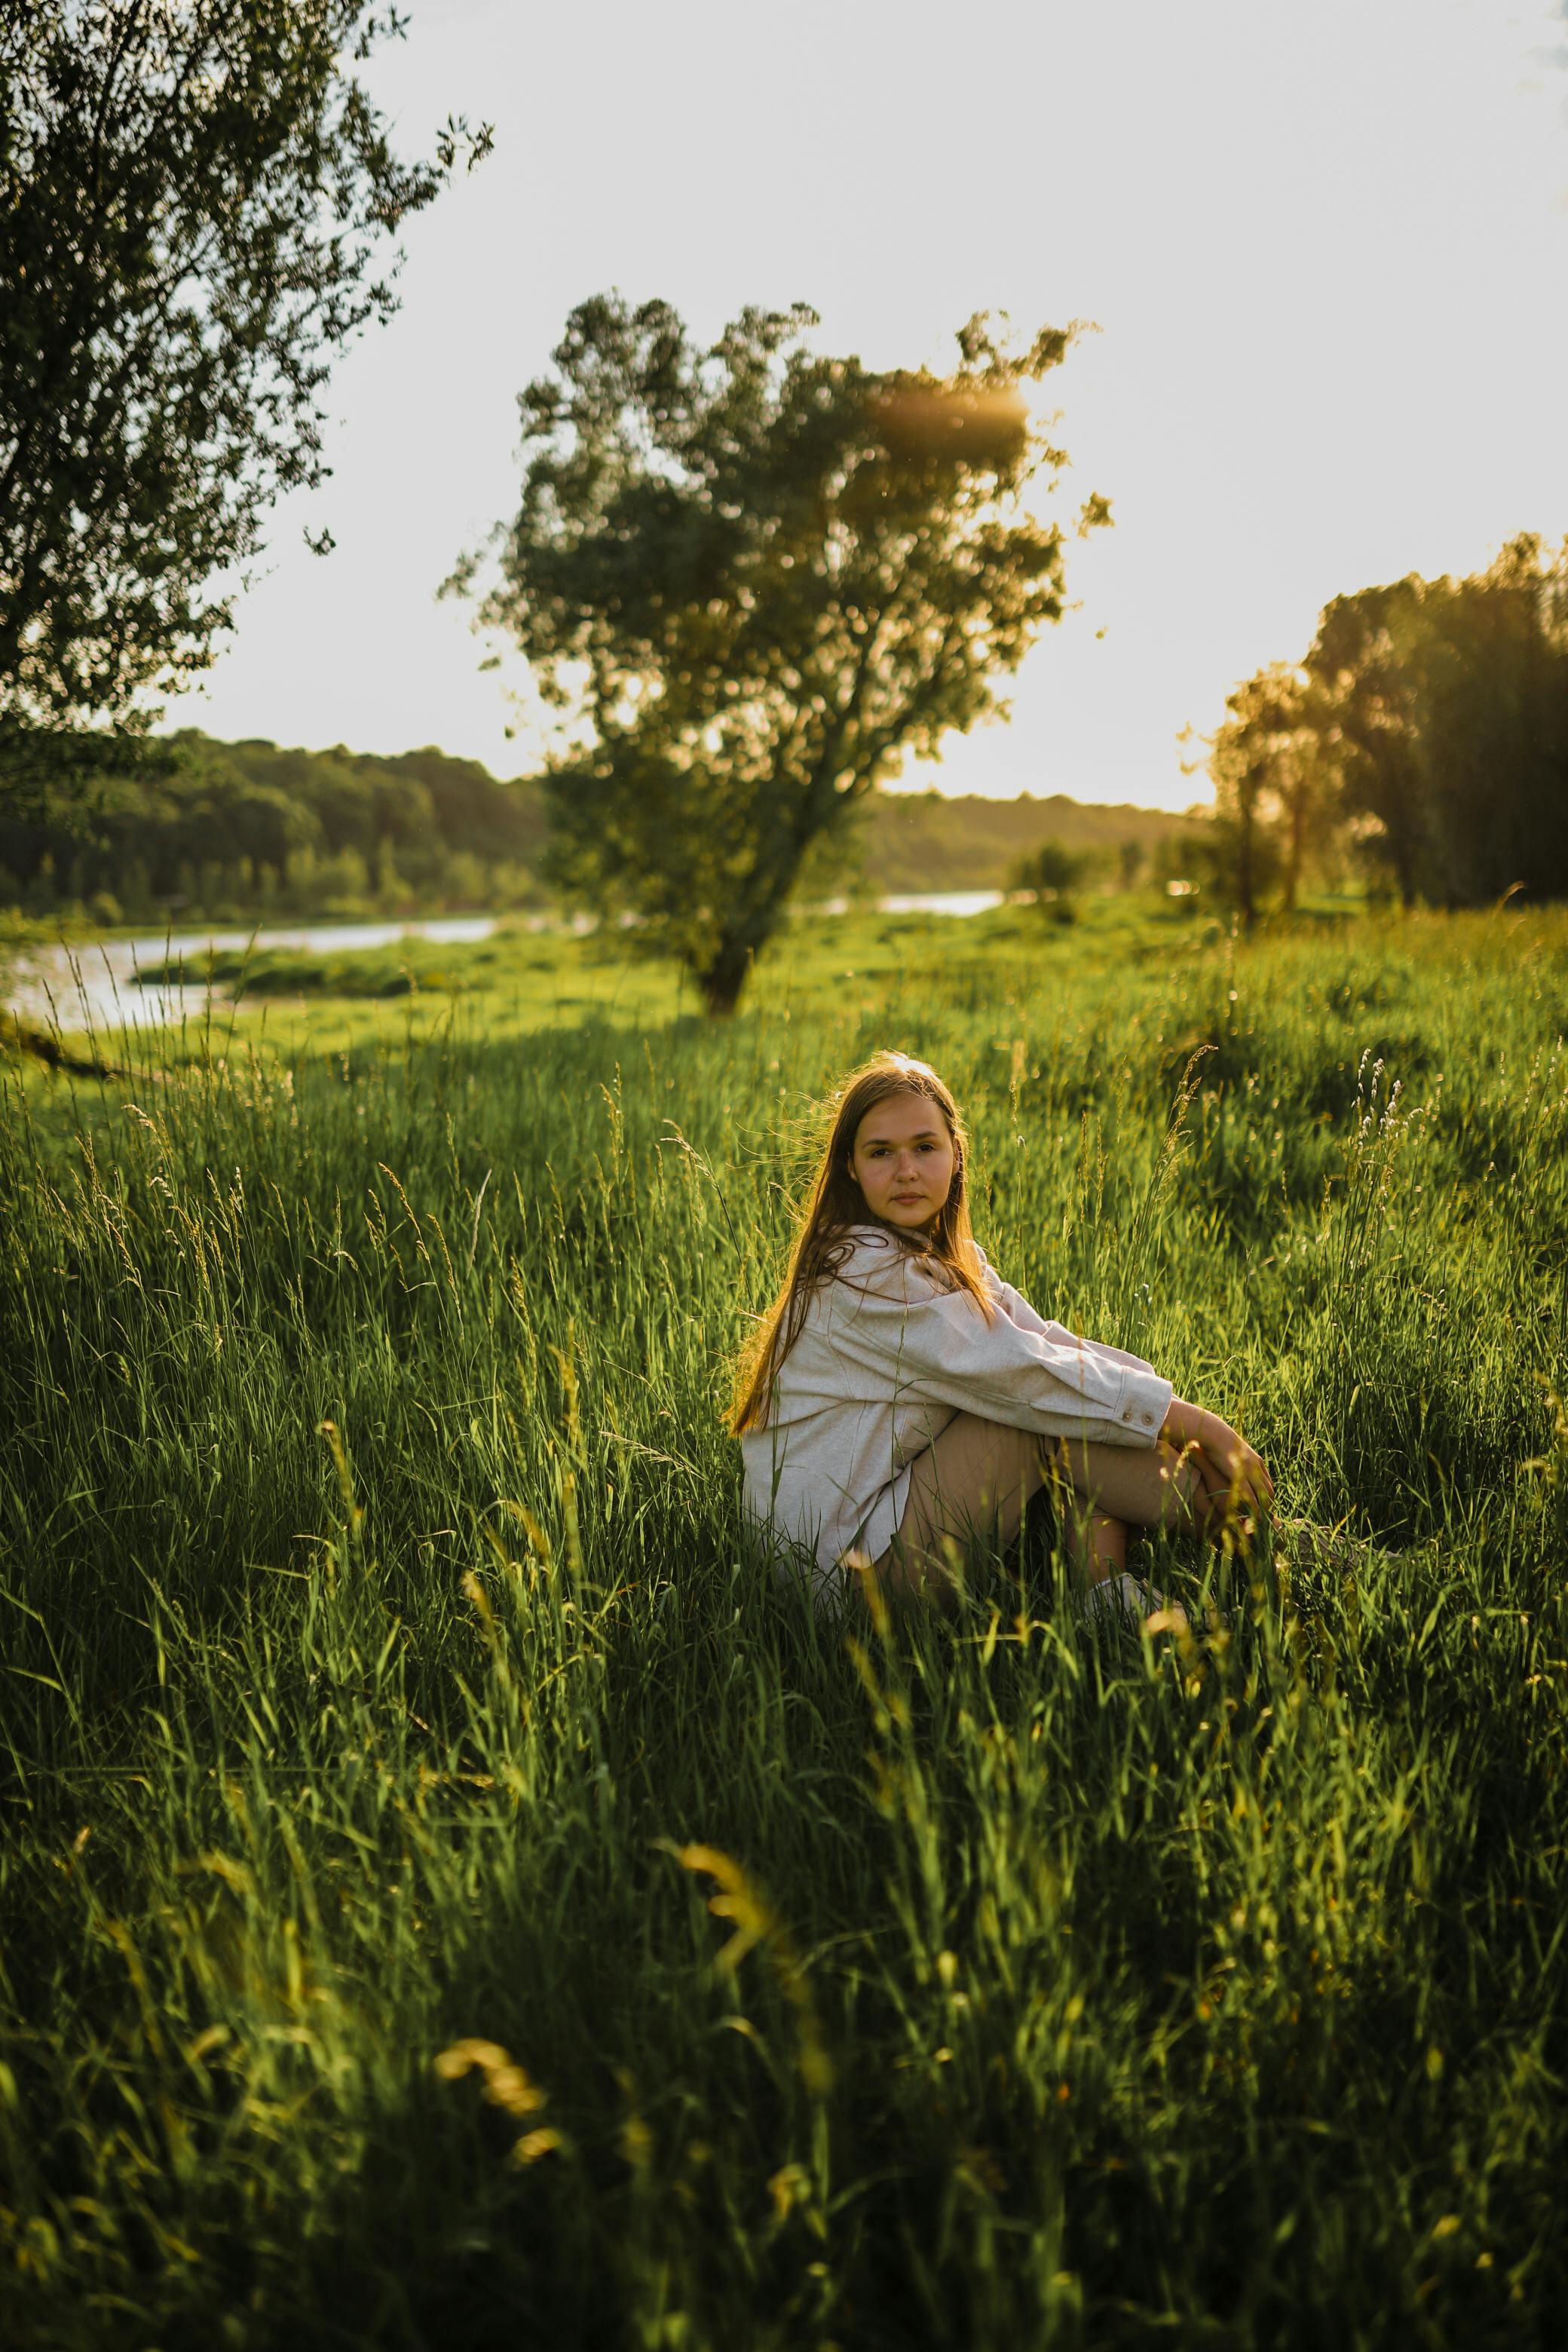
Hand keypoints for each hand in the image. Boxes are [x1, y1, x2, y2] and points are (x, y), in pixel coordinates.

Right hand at [1160, 1397, 1273, 1529]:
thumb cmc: (1215, 1441)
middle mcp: (1257, 1468)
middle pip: (1269, 1491)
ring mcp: (1251, 1473)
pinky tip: (1254, 1518)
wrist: (1213, 1433)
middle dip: (1268, 1506)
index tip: (1263, 1506)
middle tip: (1264, 1519)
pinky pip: (1252, 1498)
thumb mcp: (1228, 1452)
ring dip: (1264, 1510)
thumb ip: (1232, 1462)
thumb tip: (1226, 1468)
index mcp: (1256, 1461)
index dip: (1266, 1496)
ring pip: (1264, 1497)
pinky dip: (1255, 1509)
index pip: (1267, 1483)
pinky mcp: (1241, 1478)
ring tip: (1260, 1522)